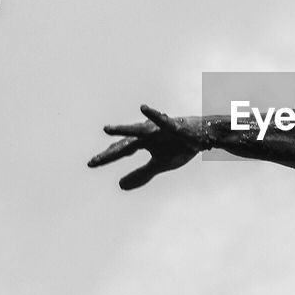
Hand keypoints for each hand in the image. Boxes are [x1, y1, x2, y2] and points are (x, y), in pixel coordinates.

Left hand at [88, 105, 206, 189]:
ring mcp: (159, 129)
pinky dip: (152, 115)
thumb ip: (141, 174)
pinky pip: (162, 120)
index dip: (107, 157)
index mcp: (144, 143)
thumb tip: (119, 186)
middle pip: (126, 144)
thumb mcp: (160, 164)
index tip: (90, 164)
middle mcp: (148, 134)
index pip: (122, 150)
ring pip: (139, 130)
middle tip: (94, 161)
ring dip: (123, 130)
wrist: (203, 136)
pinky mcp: (173, 125)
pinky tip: (143, 108)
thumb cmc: (180, 146)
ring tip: (106, 129)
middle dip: (110, 153)